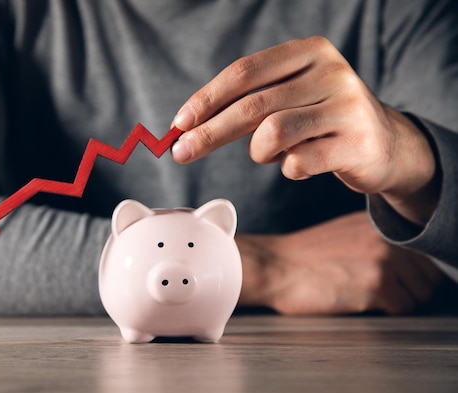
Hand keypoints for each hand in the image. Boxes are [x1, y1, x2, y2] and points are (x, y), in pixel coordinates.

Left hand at [172, 36, 439, 224]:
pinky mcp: (358, 143)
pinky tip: (300, 163)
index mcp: (309, 51)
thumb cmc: (321, 120)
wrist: (383, 144)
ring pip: (273, 132)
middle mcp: (331, 72)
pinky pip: (298, 162)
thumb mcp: (290, 97)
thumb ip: (248, 103)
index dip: (207, 98)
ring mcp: (348, 107)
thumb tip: (187, 127)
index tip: (179, 123)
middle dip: (210, 133)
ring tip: (270, 153)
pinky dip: (288, 169)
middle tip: (181, 153)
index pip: (245, 72)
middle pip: (253, 104)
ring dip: (259, 151)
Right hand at [236, 211, 443, 314]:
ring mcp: (383, 261)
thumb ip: (374, 240)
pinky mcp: (376, 285)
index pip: (423, 255)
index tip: (391, 280)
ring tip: (365, 296)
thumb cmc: (300, 257)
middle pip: (428, 277)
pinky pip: (402, 309)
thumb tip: (404, 261)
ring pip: (419, 295)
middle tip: (377, 292)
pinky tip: (357, 301)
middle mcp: (386, 239)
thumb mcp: (342, 233)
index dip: (410, 273)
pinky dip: (384, 311)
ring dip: (397, 302)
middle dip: (408, 289)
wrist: (274, 266)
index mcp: (378, 225)